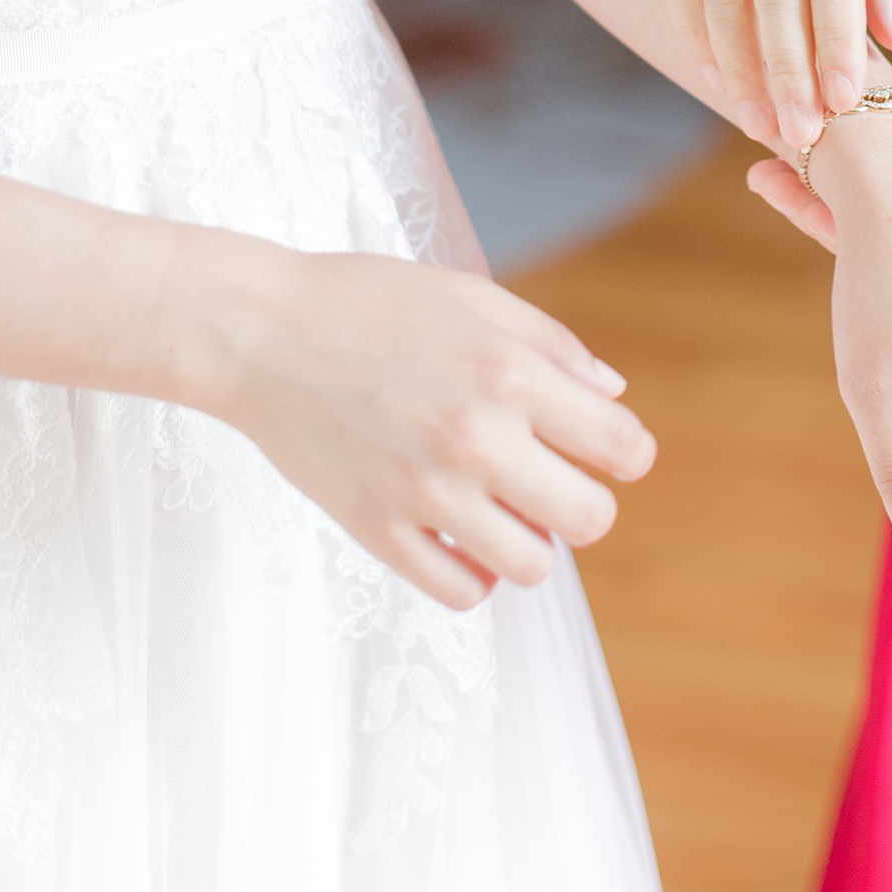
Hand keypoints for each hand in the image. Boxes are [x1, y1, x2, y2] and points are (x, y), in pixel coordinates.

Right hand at [204, 246, 655, 611]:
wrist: (264, 333)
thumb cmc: (375, 303)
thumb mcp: (476, 299)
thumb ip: (555, 347)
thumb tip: (614, 398)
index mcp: (511, 373)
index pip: (621, 447)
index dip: (626, 452)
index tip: (607, 449)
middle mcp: (477, 439)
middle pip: (589, 519)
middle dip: (584, 501)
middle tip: (552, 479)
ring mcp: (426, 493)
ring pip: (532, 567)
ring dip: (531, 540)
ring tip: (503, 505)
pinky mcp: (378, 531)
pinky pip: (463, 593)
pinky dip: (476, 573)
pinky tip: (462, 534)